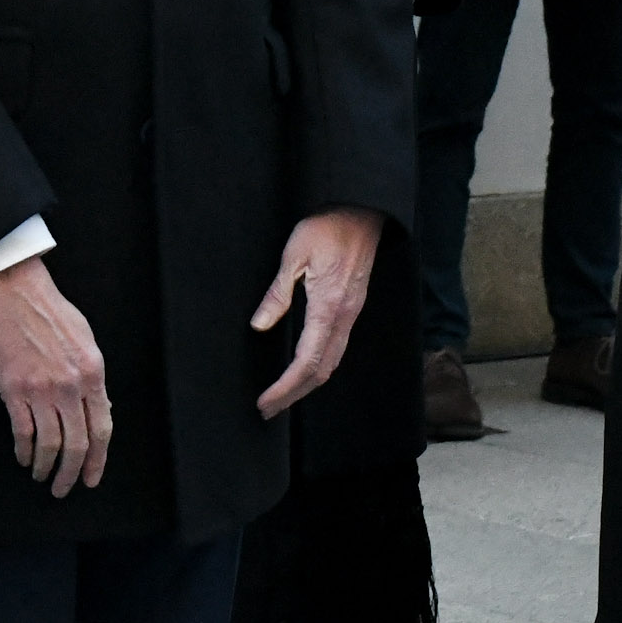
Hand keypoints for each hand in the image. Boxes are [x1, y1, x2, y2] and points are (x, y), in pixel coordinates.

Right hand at [0, 256, 110, 495]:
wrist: (10, 286)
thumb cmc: (47, 308)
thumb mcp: (83, 338)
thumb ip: (91, 375)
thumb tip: (97, 408)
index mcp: (92, 372)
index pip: (102, 428)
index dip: (97, 459)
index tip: (91, 477)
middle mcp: (70, 385)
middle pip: (77, 443)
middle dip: (72, 473)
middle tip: (65, 488)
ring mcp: (40, 388)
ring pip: (50, 444)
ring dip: (46, 468)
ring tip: (42, 477)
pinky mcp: (13, 388)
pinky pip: (23, 431)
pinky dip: (24, 451)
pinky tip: (24, 458)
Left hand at [252, 207, 380, 416]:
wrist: (361, 213)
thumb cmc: (326, 227)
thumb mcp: (294, 254)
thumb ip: (278, 293)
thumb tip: (260, 326)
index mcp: (328, 307)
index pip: (306, 362)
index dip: (285, 387)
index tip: (265, 401)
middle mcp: (344, 318)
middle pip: (321, 371)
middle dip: (294, 394)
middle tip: (268, 409)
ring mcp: (351, 315)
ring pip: (332, 363)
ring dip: (307, 385)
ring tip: (282, 397)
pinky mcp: (352, 309)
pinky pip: (337, 349)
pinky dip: (319, 368)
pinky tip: (304, 370)